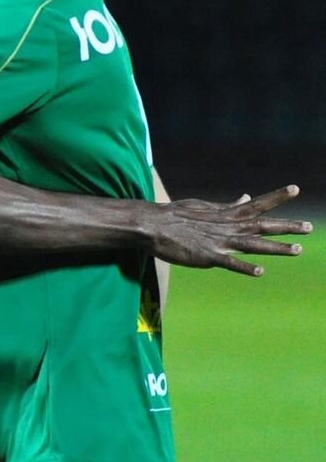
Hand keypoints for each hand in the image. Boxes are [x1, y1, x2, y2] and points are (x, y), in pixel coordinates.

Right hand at [146, 185, 312, 275]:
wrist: (152, 225)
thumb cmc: (175, 216)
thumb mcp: (205, 207)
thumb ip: (228, 206)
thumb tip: (246, 197)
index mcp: (226, 215)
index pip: (256, 204)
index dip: (276, 197)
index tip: (295, 189)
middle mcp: (227, 227)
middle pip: (262, 226)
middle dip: (287, 227)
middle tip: (310, 227)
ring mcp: (218, 242)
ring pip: (252, 245)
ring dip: (276, 247)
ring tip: (297, 250)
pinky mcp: (206, 256)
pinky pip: (229, 263)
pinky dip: (245, 267)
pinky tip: (260, 271)